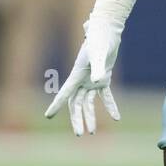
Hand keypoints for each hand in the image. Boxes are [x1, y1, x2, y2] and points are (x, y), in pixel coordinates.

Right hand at [44, 14, 122, 134]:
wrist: (107, 31)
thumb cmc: (99, 40)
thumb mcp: (99, 54)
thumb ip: (98, 68)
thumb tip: (98, 81)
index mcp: (77, 75)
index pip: (65, 94)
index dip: (56, 105)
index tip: (48, 116)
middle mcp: (82, 79)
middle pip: (76, 103)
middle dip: (77, 119)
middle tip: (79, 134)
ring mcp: (92, 80)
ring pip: (88, 102)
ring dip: (90, 116)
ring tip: (92, 132)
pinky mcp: (104, 78)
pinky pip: (106, 96)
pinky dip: (110, 106)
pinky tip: (117, 117)